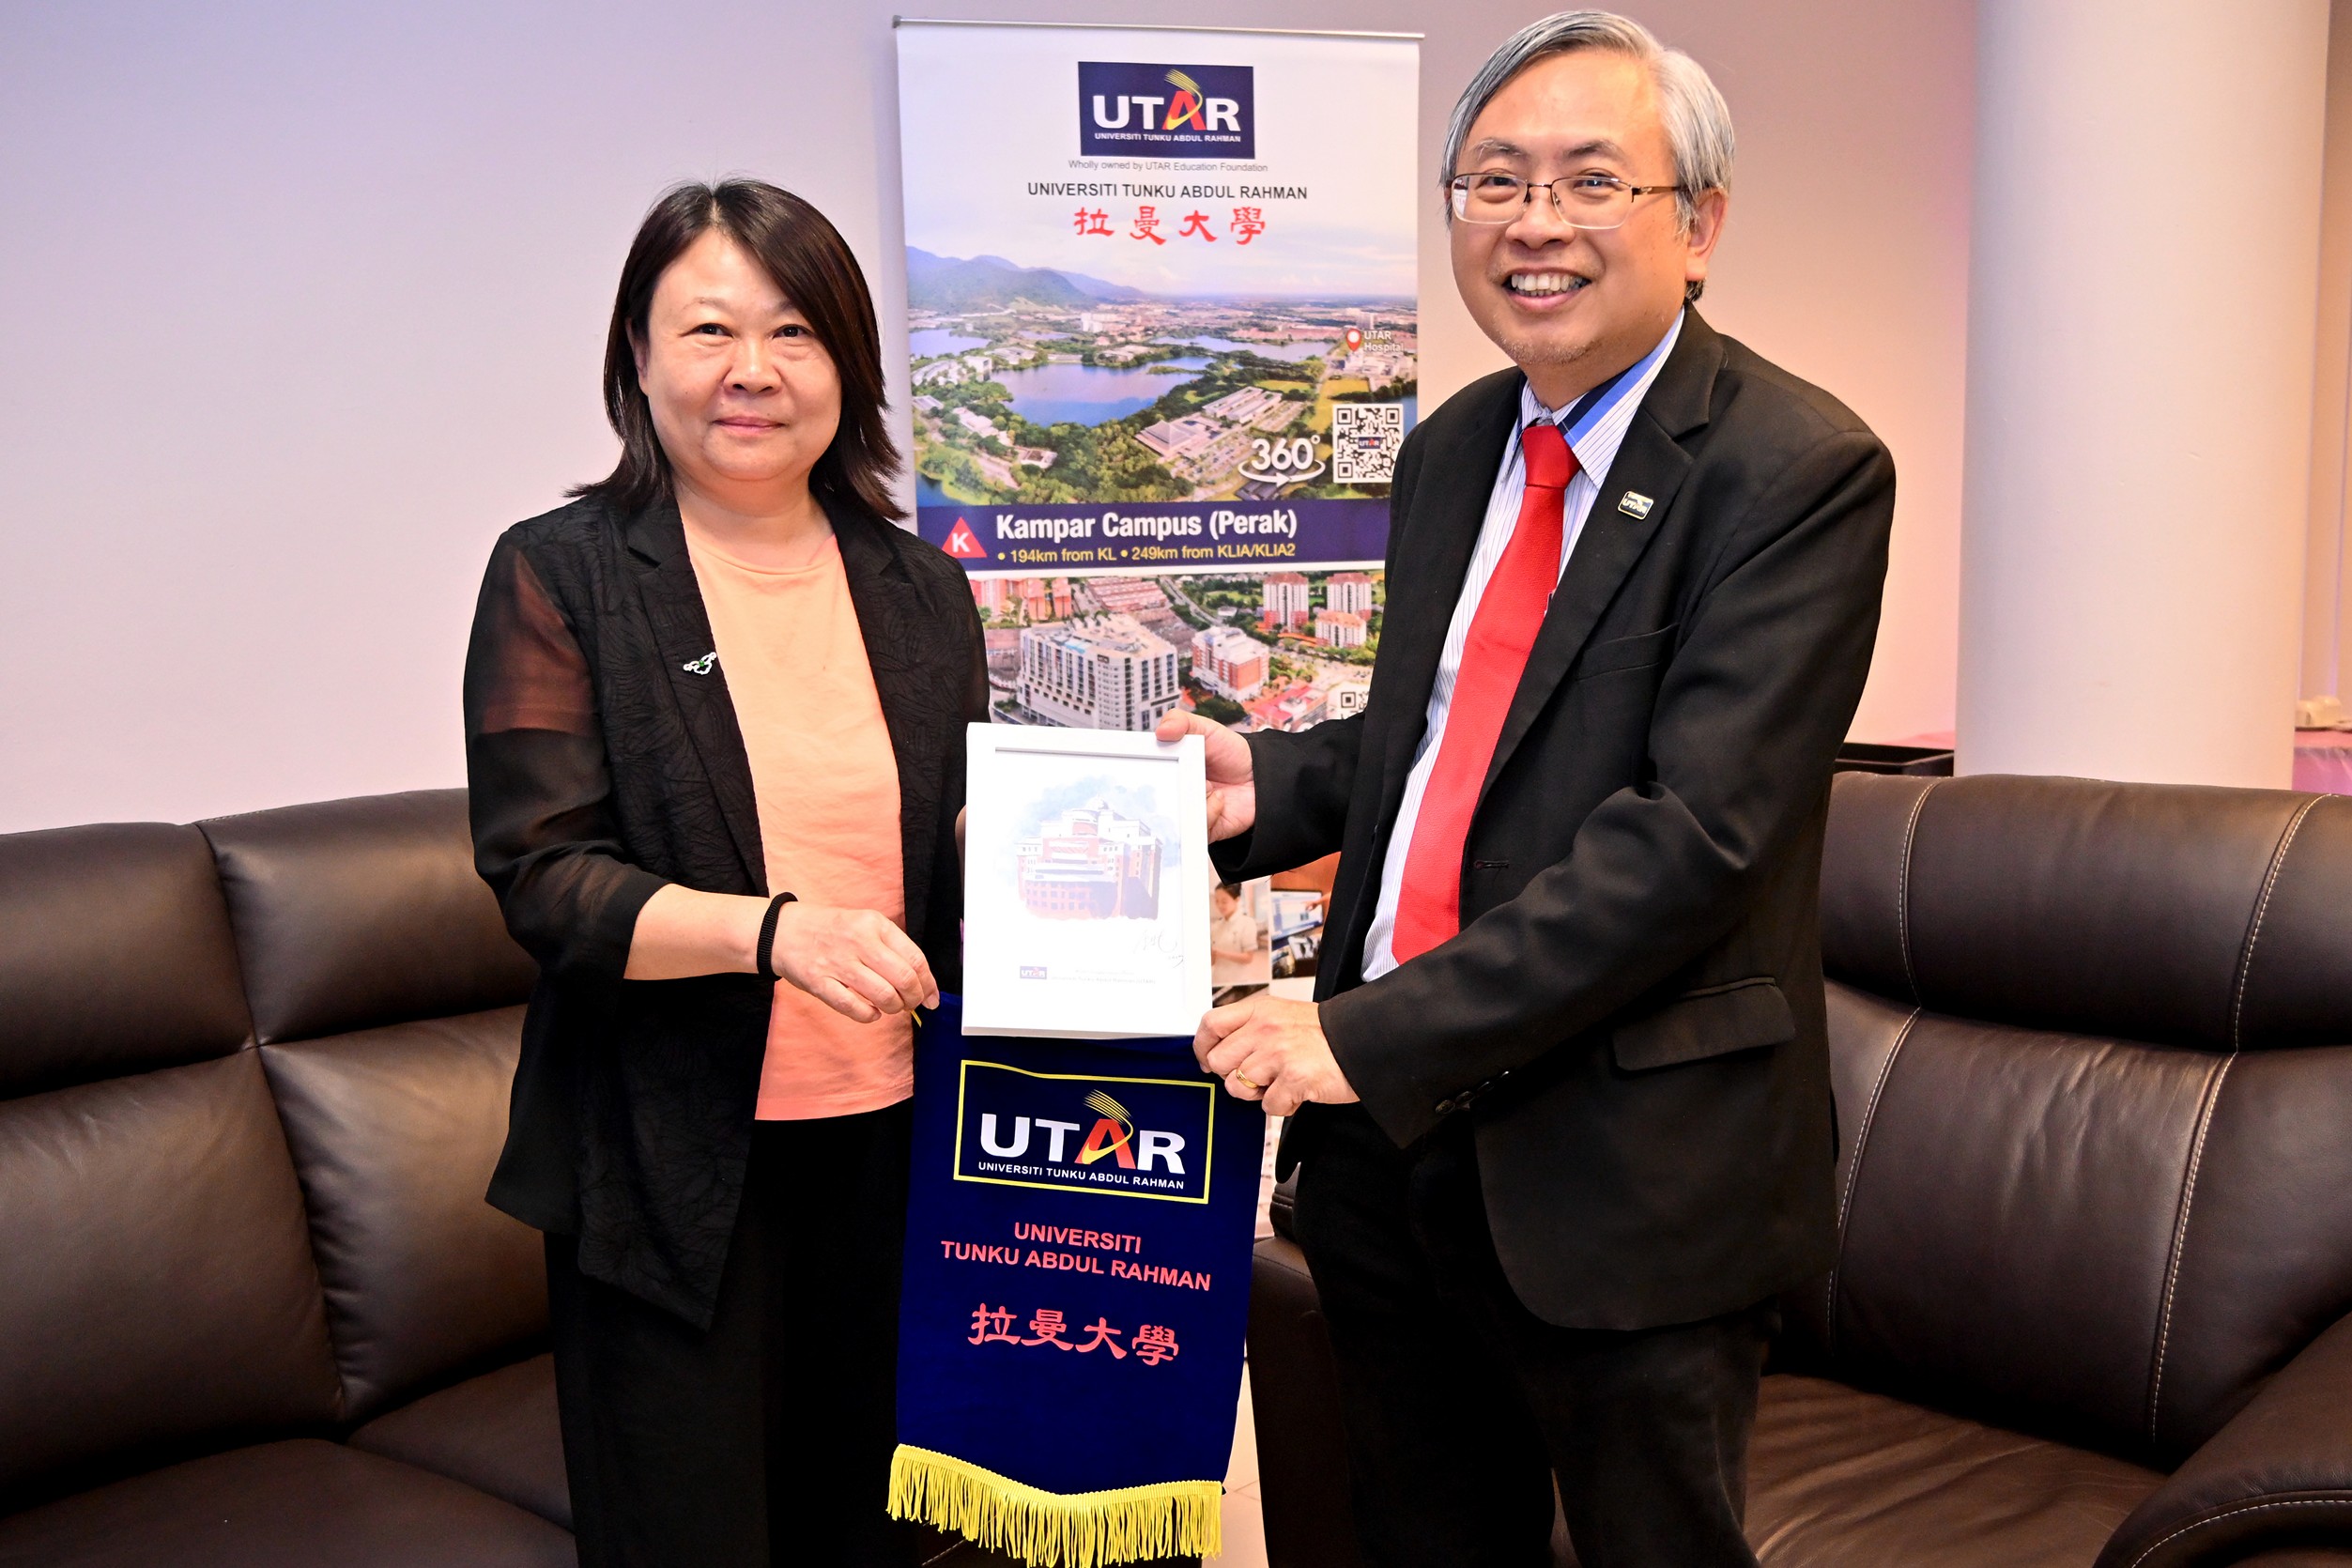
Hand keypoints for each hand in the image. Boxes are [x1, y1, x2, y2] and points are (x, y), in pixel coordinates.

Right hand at [766, 903, 938, 1022]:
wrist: (784, 931)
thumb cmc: (830, 931)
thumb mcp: (864, 924)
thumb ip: (892, 948)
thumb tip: (923, 982)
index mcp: (875, 924)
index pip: (915, 958)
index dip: (929, 983)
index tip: (932, 997)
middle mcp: (859, 941)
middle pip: (903, 979)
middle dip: (914, 998)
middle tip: (911, 1004)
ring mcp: (838, 962)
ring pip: (883, 996)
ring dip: (893, 1008)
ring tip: (890, 1006)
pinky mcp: (819, 982)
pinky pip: (854, 1008)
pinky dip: (869, 1016)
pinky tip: (871, 1012)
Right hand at [1154, 710, 1255, 841]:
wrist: (1263, 777)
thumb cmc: (1232, 753)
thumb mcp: (1206, 728)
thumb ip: (1181, 721)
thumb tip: (1159, 731)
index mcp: (1169, 767)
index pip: (1145, 773)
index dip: (1141, 772)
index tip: (1144, 767)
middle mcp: (1175, 791)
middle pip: (1153, 799)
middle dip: (1164, 788)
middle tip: (1178, 777)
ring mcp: (1188, 811)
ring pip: (1175, 815)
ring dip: (1192, 798)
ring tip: (1209, 785)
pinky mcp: (1202, 828)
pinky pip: (1196, 828)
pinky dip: (1209, 811)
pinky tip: (1220, 799)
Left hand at [1194, 995, 1357, 1116]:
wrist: (1363, 1041)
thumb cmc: (1325, 1033)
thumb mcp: (1282, 1015)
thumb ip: (1251, 1028)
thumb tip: (1218, 1052)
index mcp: (1260, 1010)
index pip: (1210, 1024)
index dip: (1202, 1047)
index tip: (1207, 1060)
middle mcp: (1264, 1029)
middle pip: (1218, 1062)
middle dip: (1235, 1076)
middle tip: (1260, 1076)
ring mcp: (1277, 1053)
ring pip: (1238, 1087)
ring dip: (1259, 1093)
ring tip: (1282, 1082)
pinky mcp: (1293, 1078)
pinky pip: (1268, 1106)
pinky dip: (1283, 1105)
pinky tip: (1299, 1091)